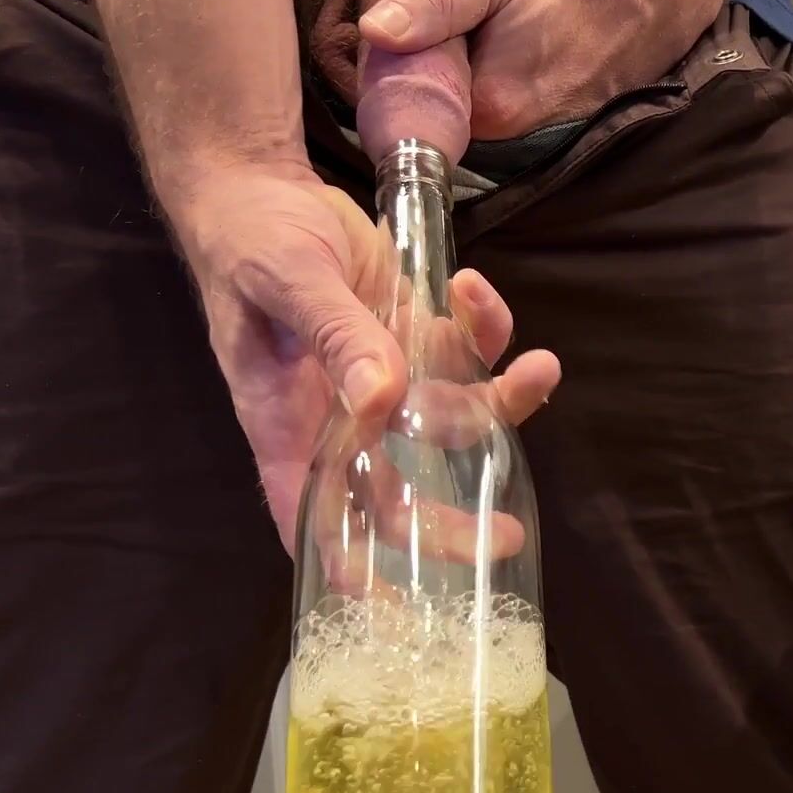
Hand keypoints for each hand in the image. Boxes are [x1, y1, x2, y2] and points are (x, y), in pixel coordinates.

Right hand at [166, 162, 559, 549]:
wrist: (263, 183)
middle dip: (455, 517)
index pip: (315, 515)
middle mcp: (341, 416)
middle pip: (401, 491)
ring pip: (453, 418)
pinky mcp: (416, 336)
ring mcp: (385, 376)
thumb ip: (336, 338)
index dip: (351, 567)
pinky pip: (467, 352)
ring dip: (502, 402)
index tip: (393, 608)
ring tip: (540, 369)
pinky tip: (475, 288)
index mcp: (288, 423)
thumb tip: (382, 397)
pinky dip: (487, 327)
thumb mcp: (288, 282)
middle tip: (505, 532)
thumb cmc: (251, 241)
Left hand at [358, 0, 733, 139]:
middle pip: (454, 103)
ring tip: (509, 24)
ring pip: (488, 98)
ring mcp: (549, 129)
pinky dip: (515, 68)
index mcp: (492, 108)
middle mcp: (520, 135)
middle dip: (451, 63)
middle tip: (474, 16)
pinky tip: (532, 37)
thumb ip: (435, 6)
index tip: (424, 27)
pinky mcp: (571, 117)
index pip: (420, 100)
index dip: (412, 62)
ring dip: (484, 64)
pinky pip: (521, 97)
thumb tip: (377, 31)